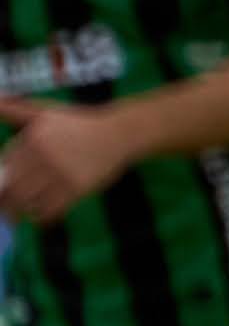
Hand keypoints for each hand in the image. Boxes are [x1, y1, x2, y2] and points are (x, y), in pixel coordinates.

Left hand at [0, 97, 135, 225]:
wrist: (118, 133)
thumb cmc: (78, 123)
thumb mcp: (46, 112)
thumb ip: (15, 109)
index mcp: (33, 138)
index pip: (4, 166)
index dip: (1, 179)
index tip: (2, 189)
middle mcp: (44, 155)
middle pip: (11, 187)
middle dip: (4, 201)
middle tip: (3, 210)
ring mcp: (61, 173)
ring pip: (27, 201)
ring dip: (19, 211)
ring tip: (18, 215)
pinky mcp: (76, 188)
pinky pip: (50, 209)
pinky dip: (41, 216)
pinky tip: (39, 215)